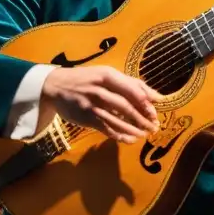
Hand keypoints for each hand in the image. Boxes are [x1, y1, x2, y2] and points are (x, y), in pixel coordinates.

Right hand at [41, 66, 160, 143]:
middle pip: (125, 105)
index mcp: (107, 75)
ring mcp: (91, 105)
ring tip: (145, 134)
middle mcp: (99, 89)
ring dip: (133, 129)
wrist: (56, 86)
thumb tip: (157, 97)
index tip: (156, 111)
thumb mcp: (107, 74)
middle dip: (142, 117)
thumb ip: (131, 83)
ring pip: (116, 119)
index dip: (145, 101)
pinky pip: (106, 128)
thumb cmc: (88, 79)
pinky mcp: (86, 118)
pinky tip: (131, 139)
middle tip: (154, 126)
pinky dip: (120, 135)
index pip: (131, 88)